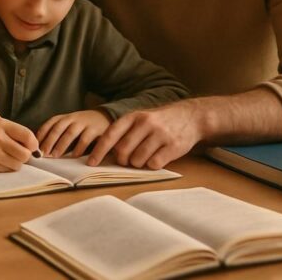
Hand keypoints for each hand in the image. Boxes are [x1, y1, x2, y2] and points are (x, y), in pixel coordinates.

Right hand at [0, 119, 38, 171]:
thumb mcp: (1, 126)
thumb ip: (19, 135)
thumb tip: (37, 152)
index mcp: (1, 125)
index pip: (28, 136)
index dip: (33, 144)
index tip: (31, 146)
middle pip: (25, 154)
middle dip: (26, 155)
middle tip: (19, 152)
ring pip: (18, 165)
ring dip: (17, 162)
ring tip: (8, 155)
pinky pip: (7, 170)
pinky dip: (7, 166)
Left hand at [36, 110, 109, 157]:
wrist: (105, 117)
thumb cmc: (83, 125)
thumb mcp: (70, 125)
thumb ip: (59, 133)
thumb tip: (41, 147)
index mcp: (65, 117)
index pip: (50, 123)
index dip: (42, 134)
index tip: (35, 145)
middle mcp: (73, 118)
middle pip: (58, 128)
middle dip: (49, 141)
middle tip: (43, 153)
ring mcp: (84, 123)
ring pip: (70, 133)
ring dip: (62, 145)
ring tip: (55, 156)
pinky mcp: (95, 129)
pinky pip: (86, 139)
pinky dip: (79, 148)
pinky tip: (74, 156)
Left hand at [87, 101, 202, 169]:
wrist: (191, 116)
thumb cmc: (160, 122)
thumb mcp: (141, 119)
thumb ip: (125, 132)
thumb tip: (108, 153)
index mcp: (134, 116)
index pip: (110, 135)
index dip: (99, 150)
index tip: (91, 163)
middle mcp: (145, 123)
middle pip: (123, 151)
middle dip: (123, 160)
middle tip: (128, 160)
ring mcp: (160, 134)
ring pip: (138, 159)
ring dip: (138, 164)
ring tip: (145, 157)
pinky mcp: (173, 146)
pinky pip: (154, 164)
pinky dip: (152, 165)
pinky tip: (157, 158)